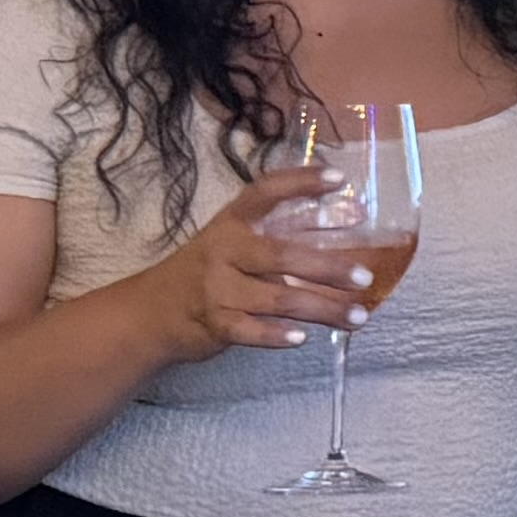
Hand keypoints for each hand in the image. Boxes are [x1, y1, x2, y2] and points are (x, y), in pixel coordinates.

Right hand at [139, 166, 372, 361]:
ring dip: (322, 310)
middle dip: (328, 268)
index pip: (266, 192)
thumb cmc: (208, 270)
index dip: (300, 182)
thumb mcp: (235, 241)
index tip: (338, 179)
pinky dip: (276, 335)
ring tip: (358, 317)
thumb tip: (350, 215)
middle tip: (364, 278)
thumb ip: (284, 230)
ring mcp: (217, 289)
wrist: (152, 312)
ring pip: (278, 299)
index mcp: (232, 222)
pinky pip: (250, 331)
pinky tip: (302, 337)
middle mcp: (225, 250)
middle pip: (283, 255)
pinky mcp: (214, 323)